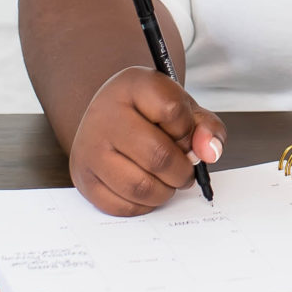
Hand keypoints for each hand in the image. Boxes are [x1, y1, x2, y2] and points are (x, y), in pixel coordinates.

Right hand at [69, 67, 225, 215]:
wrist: (108, 119)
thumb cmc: (150, 114)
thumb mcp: (183, 108)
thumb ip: (205, 127)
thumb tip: (209, 152)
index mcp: (132, 85)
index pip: (172, 111)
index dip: (188, 130)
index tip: (184, 135)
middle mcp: (104, 113)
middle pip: (158, 156)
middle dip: (182, 171)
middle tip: (184, 169)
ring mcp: (89, 147)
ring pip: (141, 187)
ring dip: (165, 191)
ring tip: (166, 179)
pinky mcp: (82, 178)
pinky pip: (123, 206)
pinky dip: (144, 205)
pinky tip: (146, 186)